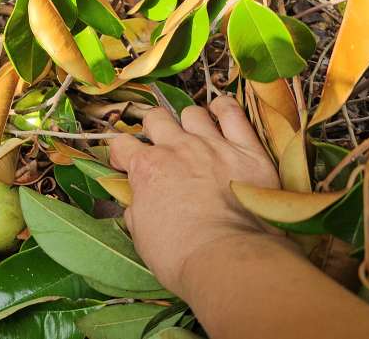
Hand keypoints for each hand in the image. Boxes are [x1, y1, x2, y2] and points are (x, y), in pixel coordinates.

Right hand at [108, 95, 284, 297]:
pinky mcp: (246, 150)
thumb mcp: (141, 234)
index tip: (125, 165)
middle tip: (160, 146)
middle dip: (153, 129)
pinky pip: (233, 113)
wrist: (228, 258)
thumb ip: (137, 208)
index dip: (121, 154)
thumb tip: (137, 202)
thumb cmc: (180, 254)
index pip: (122, 144)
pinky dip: (224, 109)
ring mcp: (212, 145)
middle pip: (156, 118)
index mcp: (146, 168)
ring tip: (193, 135)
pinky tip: (221, 114)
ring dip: (188, 122)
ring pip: (192, 113)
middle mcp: (176, 148)